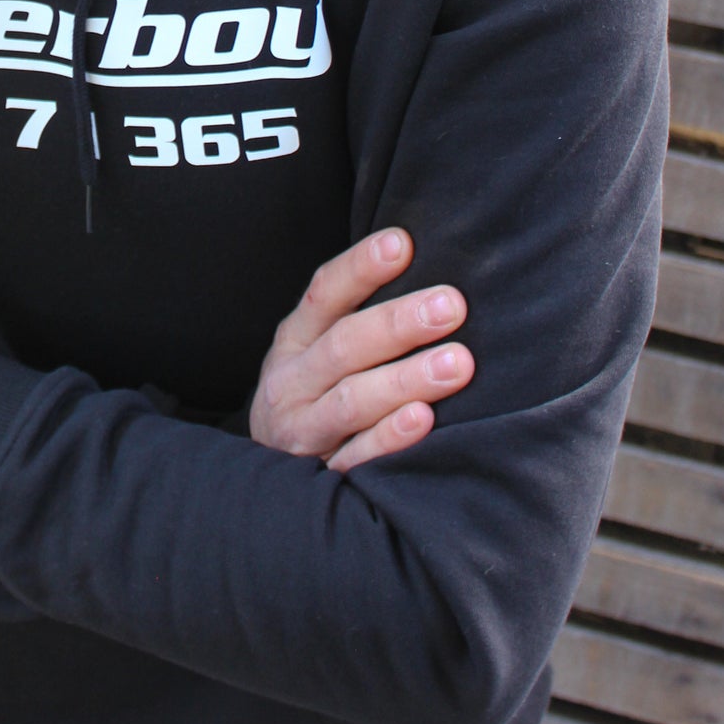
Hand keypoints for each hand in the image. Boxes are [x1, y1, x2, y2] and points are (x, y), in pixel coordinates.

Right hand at [249, 229, 472, 472]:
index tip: (402, 243)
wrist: (266, 480)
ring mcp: (303, 430)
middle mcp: (292, 382)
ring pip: (351, 400)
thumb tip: (417, 260)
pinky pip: (357, 458)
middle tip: (451, 306)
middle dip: (398, 324)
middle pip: (343, 346)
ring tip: (457, 363)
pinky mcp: (322, 476)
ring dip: (405, 379)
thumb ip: (356, 313)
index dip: (360, 268)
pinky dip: (388, 439)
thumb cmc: (313, 393)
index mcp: (294, 340)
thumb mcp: (315, 348)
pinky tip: (424, 420)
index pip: (324, 294)